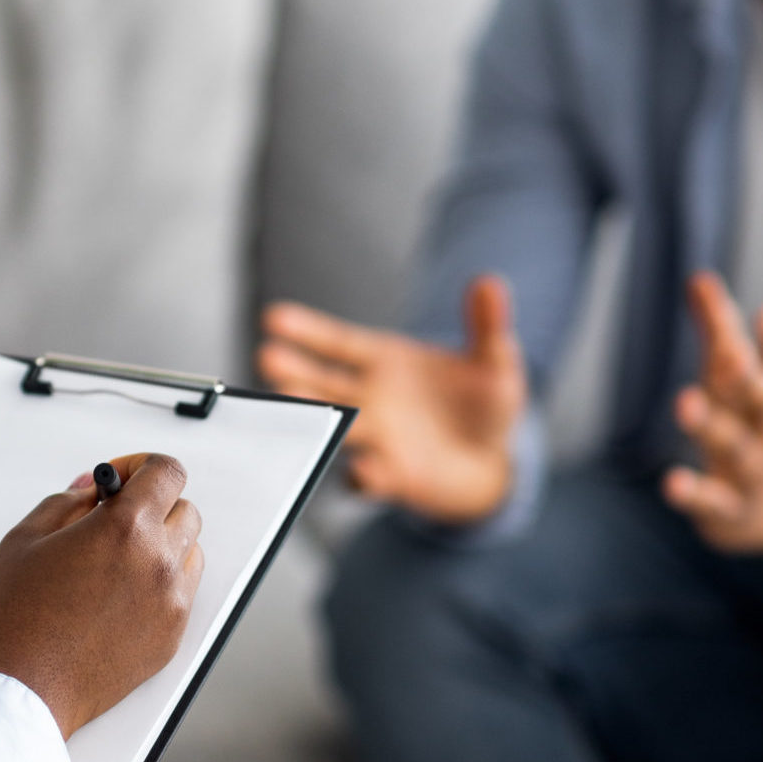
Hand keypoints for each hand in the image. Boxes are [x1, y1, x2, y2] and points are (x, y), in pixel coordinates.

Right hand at [0, 453, 204, 737]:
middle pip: (184, 511)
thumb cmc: (14, 620)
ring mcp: (170, 603)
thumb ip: (66, 503)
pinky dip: (159, 584)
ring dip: (160, 545)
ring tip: (114, 562)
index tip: (118, 481)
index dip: (142, 466)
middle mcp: (158, 563)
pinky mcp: (171, 637)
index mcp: (125, 529)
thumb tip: (91, 490)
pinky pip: (181, 593)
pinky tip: (118, 596)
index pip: (167, 472)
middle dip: (151, 506)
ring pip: (189, 553)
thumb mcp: (25, 540)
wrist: (22, 691)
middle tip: (112, 521)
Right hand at [255, 276, 527, 524]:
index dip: (307, 330)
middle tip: (268, 358)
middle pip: (322, 384)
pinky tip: (365, 469)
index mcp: (384, 362)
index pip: (337, 344)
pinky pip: (369, 479)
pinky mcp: (393, 477)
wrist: (494, 462)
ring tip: (291, 403)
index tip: (274, 317)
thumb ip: (488, 325)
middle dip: (294, 372)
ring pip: (334, 427)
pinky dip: (365, 476)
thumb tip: (490, 282)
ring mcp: (376, 440)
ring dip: (313, 418)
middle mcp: (369, 399)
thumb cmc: (484, 404)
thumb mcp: (494, 361)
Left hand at [661, 272, 762, 557]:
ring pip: (736, 449)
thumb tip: (699, 276)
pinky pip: (713, 502)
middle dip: (748, 379)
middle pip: (762, 403)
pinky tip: (672, 483)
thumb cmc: (752, 429)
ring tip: (685, 402)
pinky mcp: (729, 510)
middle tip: (732, 355)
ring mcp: (749, 472)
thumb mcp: (737, 382)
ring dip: (713, 427)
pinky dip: (695, 494)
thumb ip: (720, 330)